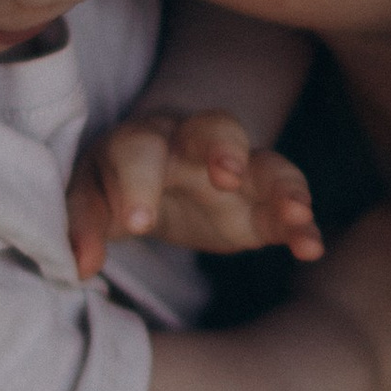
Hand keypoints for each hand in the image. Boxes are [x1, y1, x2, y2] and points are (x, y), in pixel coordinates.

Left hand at [67, 109, 322, 279]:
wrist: (150, 179)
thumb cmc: (114, 185)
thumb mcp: (88, 200)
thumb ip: (81, 225)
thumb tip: (80, 264)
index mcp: (140, 140)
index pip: (140, 149)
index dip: (139, 181)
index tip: (138, 223)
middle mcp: (192, 145)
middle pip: (216, 127)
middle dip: (223, 148)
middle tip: (225, 176)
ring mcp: (234, 170)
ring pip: (265, 161)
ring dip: (282, 184)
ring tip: (296, 211)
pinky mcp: (259, 203)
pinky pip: (285, 205)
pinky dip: (301, 223)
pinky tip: (311, 246)